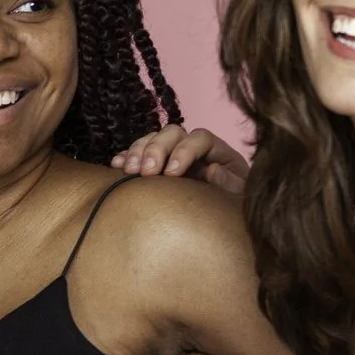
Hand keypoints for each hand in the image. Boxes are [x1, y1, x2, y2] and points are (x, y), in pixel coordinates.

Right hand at [109, 124, 249, 195]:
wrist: (221, 221)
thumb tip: (211, 170)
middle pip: (171, 134)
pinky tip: (116, 166)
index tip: (172, 173)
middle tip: (146, 173)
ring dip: (137, 152)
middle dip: (156, 149)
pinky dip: (125, 157)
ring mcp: (170, 154)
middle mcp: (192, 147)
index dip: (185, 151)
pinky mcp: (154, 166)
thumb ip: (230, 184)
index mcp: (216, 151)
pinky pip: (136, 154)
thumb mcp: (239, 198)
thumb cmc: (233, 207)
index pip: (200, 138)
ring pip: (151, 139)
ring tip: (128, 172)